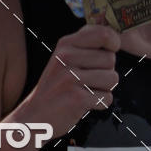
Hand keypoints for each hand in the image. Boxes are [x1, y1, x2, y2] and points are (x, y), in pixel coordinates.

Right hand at [20, 24, 120, 138]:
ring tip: (85, 91)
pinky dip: (99, 104)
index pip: (103, 33)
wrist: (34, 116)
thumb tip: (116, 36)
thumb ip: (86, 44)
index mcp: (65, 44)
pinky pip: (106, 98)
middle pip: (111, 59)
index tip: (110, 51)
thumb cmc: (56, 86)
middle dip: (106, 72)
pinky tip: (83, 103)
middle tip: (87, 80)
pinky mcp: (76, 98)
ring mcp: (70, 78)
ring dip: (104, 89)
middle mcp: (66, 57)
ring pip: (112, 79)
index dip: (113, 43)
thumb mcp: (64, 58)